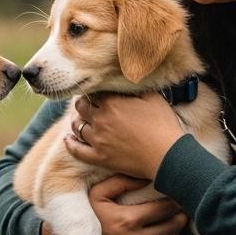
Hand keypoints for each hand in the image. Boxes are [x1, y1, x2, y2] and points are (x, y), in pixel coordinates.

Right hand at [39, 174, 188, 234]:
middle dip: (180, 217)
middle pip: (170, 228)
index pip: (162, 209)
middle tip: (185, 208)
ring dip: (175, 234)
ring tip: (177, 223)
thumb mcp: (98, 194)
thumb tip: (145, 176)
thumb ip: (121, 181)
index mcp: (126, 220)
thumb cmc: (87, 215)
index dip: (174, 201)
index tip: (179, 195)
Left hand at [64, 93, 182, 179]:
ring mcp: (97, 140)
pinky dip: (70, 144)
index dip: (95, 92)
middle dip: (83, 104)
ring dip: (78, 121)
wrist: (168, 156)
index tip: (97, 94)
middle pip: (81, 107)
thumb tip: (126, 76)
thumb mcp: (152, 98)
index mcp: (112, 103)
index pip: (94, 93)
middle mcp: (100, 119)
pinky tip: (67, 139)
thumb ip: (135, 86)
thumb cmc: (164, 125)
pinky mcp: (98, 158)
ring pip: (77, 126)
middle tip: (87, 105)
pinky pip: (76, 150)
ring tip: (81, 120)